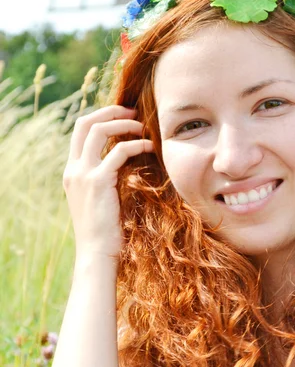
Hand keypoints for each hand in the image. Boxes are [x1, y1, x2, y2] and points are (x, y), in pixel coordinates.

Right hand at [62, 105, 153, 258]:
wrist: (96, 254)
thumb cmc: (105, 232)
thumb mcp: (100, 201)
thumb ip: (105, 180)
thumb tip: (125, 165)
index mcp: (71, 172)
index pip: (80, 132)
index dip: (101, 118)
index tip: (123, 117)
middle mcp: (73, 169)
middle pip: (85, 123)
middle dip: (110, 111)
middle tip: (133, 111)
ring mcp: (83, 174)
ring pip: (99, 131)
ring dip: (124, 123)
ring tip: (144, 126)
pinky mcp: (98, 182)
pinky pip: (118, 151)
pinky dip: (136, 144)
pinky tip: (149, 147)